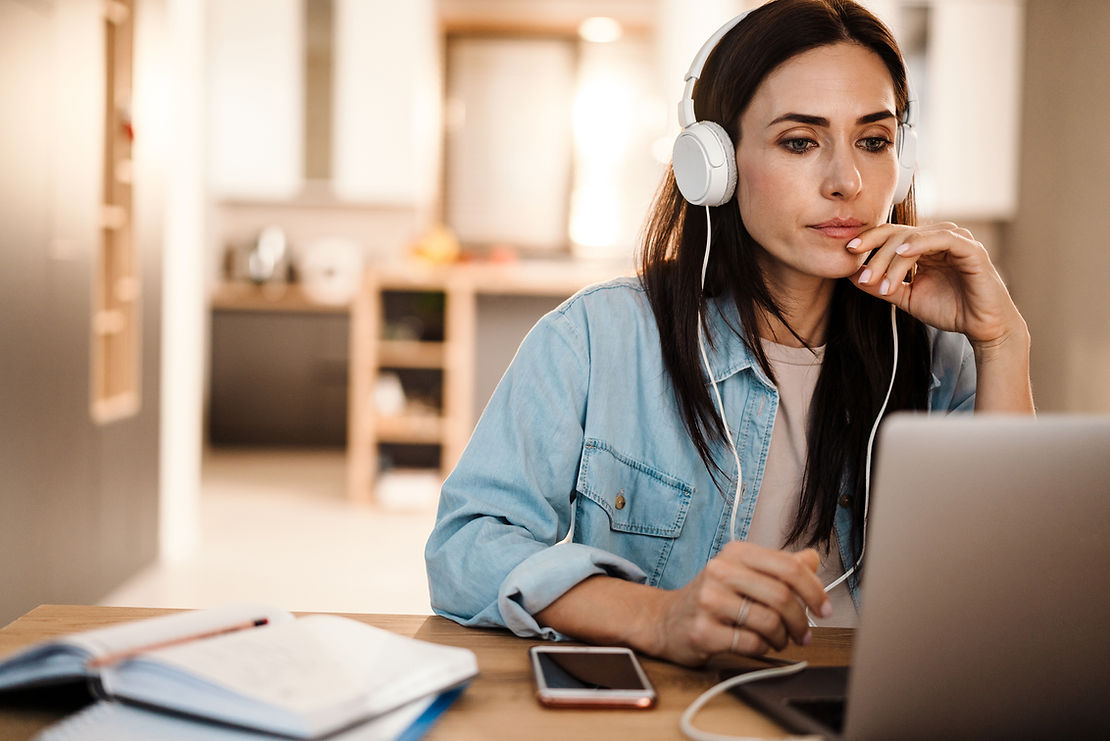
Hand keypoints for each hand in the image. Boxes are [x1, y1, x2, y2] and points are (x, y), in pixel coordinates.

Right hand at [648, 542, 830, 666]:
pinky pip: (751, 643)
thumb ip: (778, 566)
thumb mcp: (743, 573)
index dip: (814, 590)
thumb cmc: (711, 597)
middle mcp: (719, 571)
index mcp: (735, 553)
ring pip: (768, 621)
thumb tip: (812, 558)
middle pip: (781, 596)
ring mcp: (708, 601)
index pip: (788, 566)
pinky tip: (758, 645)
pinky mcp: (702, 630)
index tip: (824, 609)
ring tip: (779, 640)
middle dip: (801, 620)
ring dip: (783, 638)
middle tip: (804, 633)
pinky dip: (763, 649)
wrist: (666, 620)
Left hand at [846, 222, 1026, 350]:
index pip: (891, 235)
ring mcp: (956, 240)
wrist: (982, 328)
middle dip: (877, 256)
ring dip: (893, 260)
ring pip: (914, 238)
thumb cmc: (950, 310)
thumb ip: (882, 287)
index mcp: (924, 246)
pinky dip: (920, 243)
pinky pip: (942, 238)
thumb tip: (853, 276)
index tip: (847, 252)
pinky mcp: (970, 248)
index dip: (868, 240)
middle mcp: (939, 238)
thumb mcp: (907, 298)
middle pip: (898, 235)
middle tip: (864, 278)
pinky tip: (903, 254)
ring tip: (881, 282)